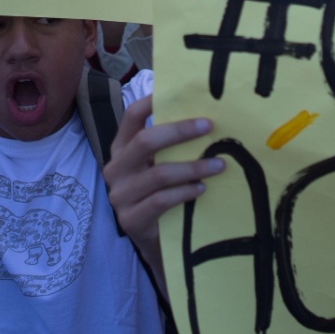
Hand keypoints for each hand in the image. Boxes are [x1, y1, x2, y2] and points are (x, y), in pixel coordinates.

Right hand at [102, 95, 223, 260]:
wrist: (154, 241)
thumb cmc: (161, 196)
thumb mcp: (160, 166)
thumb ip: (170, 148)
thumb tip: (203, 118)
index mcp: (121, 150)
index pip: (131, 117)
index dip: (151, 101)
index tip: (179, 92)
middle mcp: (115, 169)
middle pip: (145, 141)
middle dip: (180, 131)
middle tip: (209, 126)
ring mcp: (120, 195)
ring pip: (159, 174)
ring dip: (193, 167)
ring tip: (218, 165)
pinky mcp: (130, 219)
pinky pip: (161, 200)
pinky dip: (185, 192)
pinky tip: (201, 189)